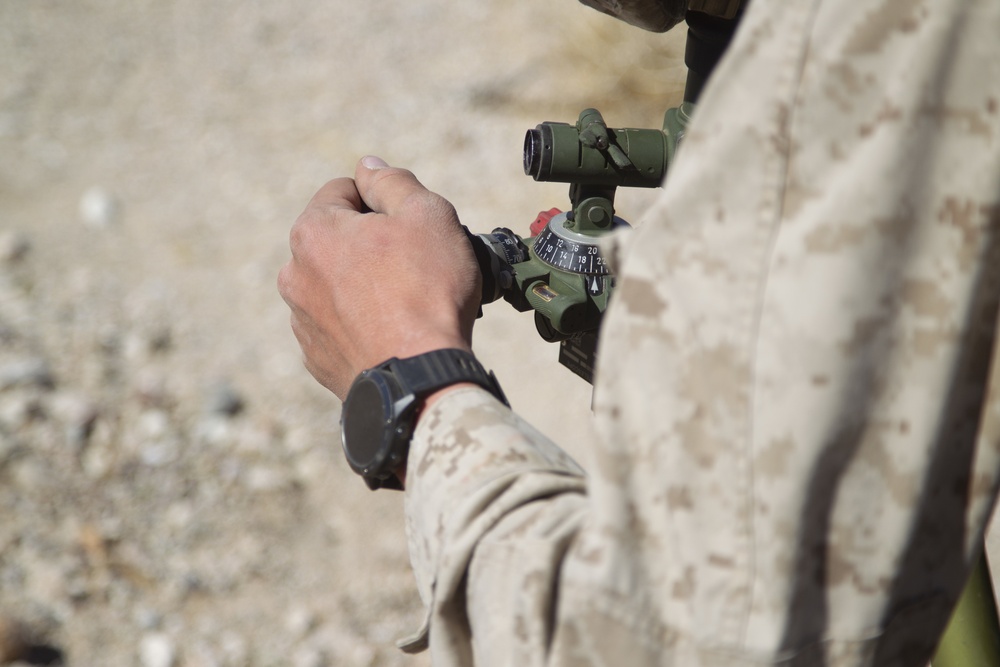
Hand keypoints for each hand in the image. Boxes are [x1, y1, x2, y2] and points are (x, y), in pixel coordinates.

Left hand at [277, 156, 480, 398]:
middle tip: (416, 265)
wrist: (420, 379)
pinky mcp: (317, 359)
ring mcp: (302, 322)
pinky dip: (364, 324)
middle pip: (339, 239)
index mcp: (313, 231)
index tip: (412, 226)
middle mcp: (295, 275)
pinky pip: (342, 326)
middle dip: (373, 244)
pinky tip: (395, 334)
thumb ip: (392, 182)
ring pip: (338, 285)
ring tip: (408, 303)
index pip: (344, 190)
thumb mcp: (426, 214)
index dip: (383, 200)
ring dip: (366, 285)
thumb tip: (368, 167)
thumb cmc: (426, 291)